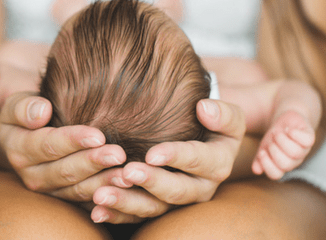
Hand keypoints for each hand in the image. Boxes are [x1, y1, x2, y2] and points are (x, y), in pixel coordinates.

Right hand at [0, 92, 127, 203]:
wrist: (27, 132)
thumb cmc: (26, 112)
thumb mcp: (15, 104)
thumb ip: (24, 107)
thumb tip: (41, 111)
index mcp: (20, 151)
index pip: (49, 145)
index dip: (73, 141)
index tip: (98, 136)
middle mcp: (33, 176)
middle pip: (66, 171)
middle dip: (93, 163)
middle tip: (119, 155)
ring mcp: (51, 190)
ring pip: (79, 190)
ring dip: (104, 184)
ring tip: (127, 176)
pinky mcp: (67, 198)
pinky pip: (88, 202)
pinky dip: (108, 198)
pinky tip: (127, 190)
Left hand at [88, 99, 245, 223]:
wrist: (205, 141)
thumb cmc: (213, 123)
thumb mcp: (228, 117)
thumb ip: (222, 113)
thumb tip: (204, 108)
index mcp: (217, 164)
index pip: (199, 161)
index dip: (177, 157)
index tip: (152, 153)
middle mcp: (200, 188)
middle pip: (176, 191)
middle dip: (151, 182)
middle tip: (127, 172)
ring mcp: (178, 202)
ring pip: (154, 208)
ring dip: (127, 203)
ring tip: (102, 195)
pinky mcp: (158, 208)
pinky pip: (137, 217)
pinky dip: (116, 214)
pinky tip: (97, 210)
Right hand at [252, 110, 314, 179]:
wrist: (286, 121)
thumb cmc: (275, 137)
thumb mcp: (264, 147)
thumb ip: (259, 159)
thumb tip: (256, 170)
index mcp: (281, 165)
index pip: (275, 174)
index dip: (267, 165)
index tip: (261, 152)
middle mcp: (294, 161)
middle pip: (286, 164)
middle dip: (275, 150)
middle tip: (272, 139)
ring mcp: (303, 150)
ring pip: (296, 152)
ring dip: (283, 140)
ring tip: (278, 131)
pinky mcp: (309, 138)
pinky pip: (307, 141)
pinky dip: (295, 134)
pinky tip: (289, 129)